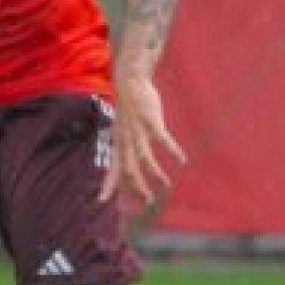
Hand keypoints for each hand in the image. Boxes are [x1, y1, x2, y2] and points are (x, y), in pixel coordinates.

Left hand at [103, 74, 187, 206]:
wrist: (130, 83)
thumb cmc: (127, 110)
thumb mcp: (120, 130)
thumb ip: (124, 148)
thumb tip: (129, 165)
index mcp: (118, 144)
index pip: (111, 168)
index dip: (107, 184)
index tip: (102, 200)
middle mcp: (125, 140)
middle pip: (129, 168)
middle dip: (137, 187)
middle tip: (148, 201)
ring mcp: (138, 132)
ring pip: (145, 158)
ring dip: (155, 174)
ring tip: (166, 186)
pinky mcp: (151, 122)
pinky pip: (163, 140)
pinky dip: (172, 151)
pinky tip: (182, 160)